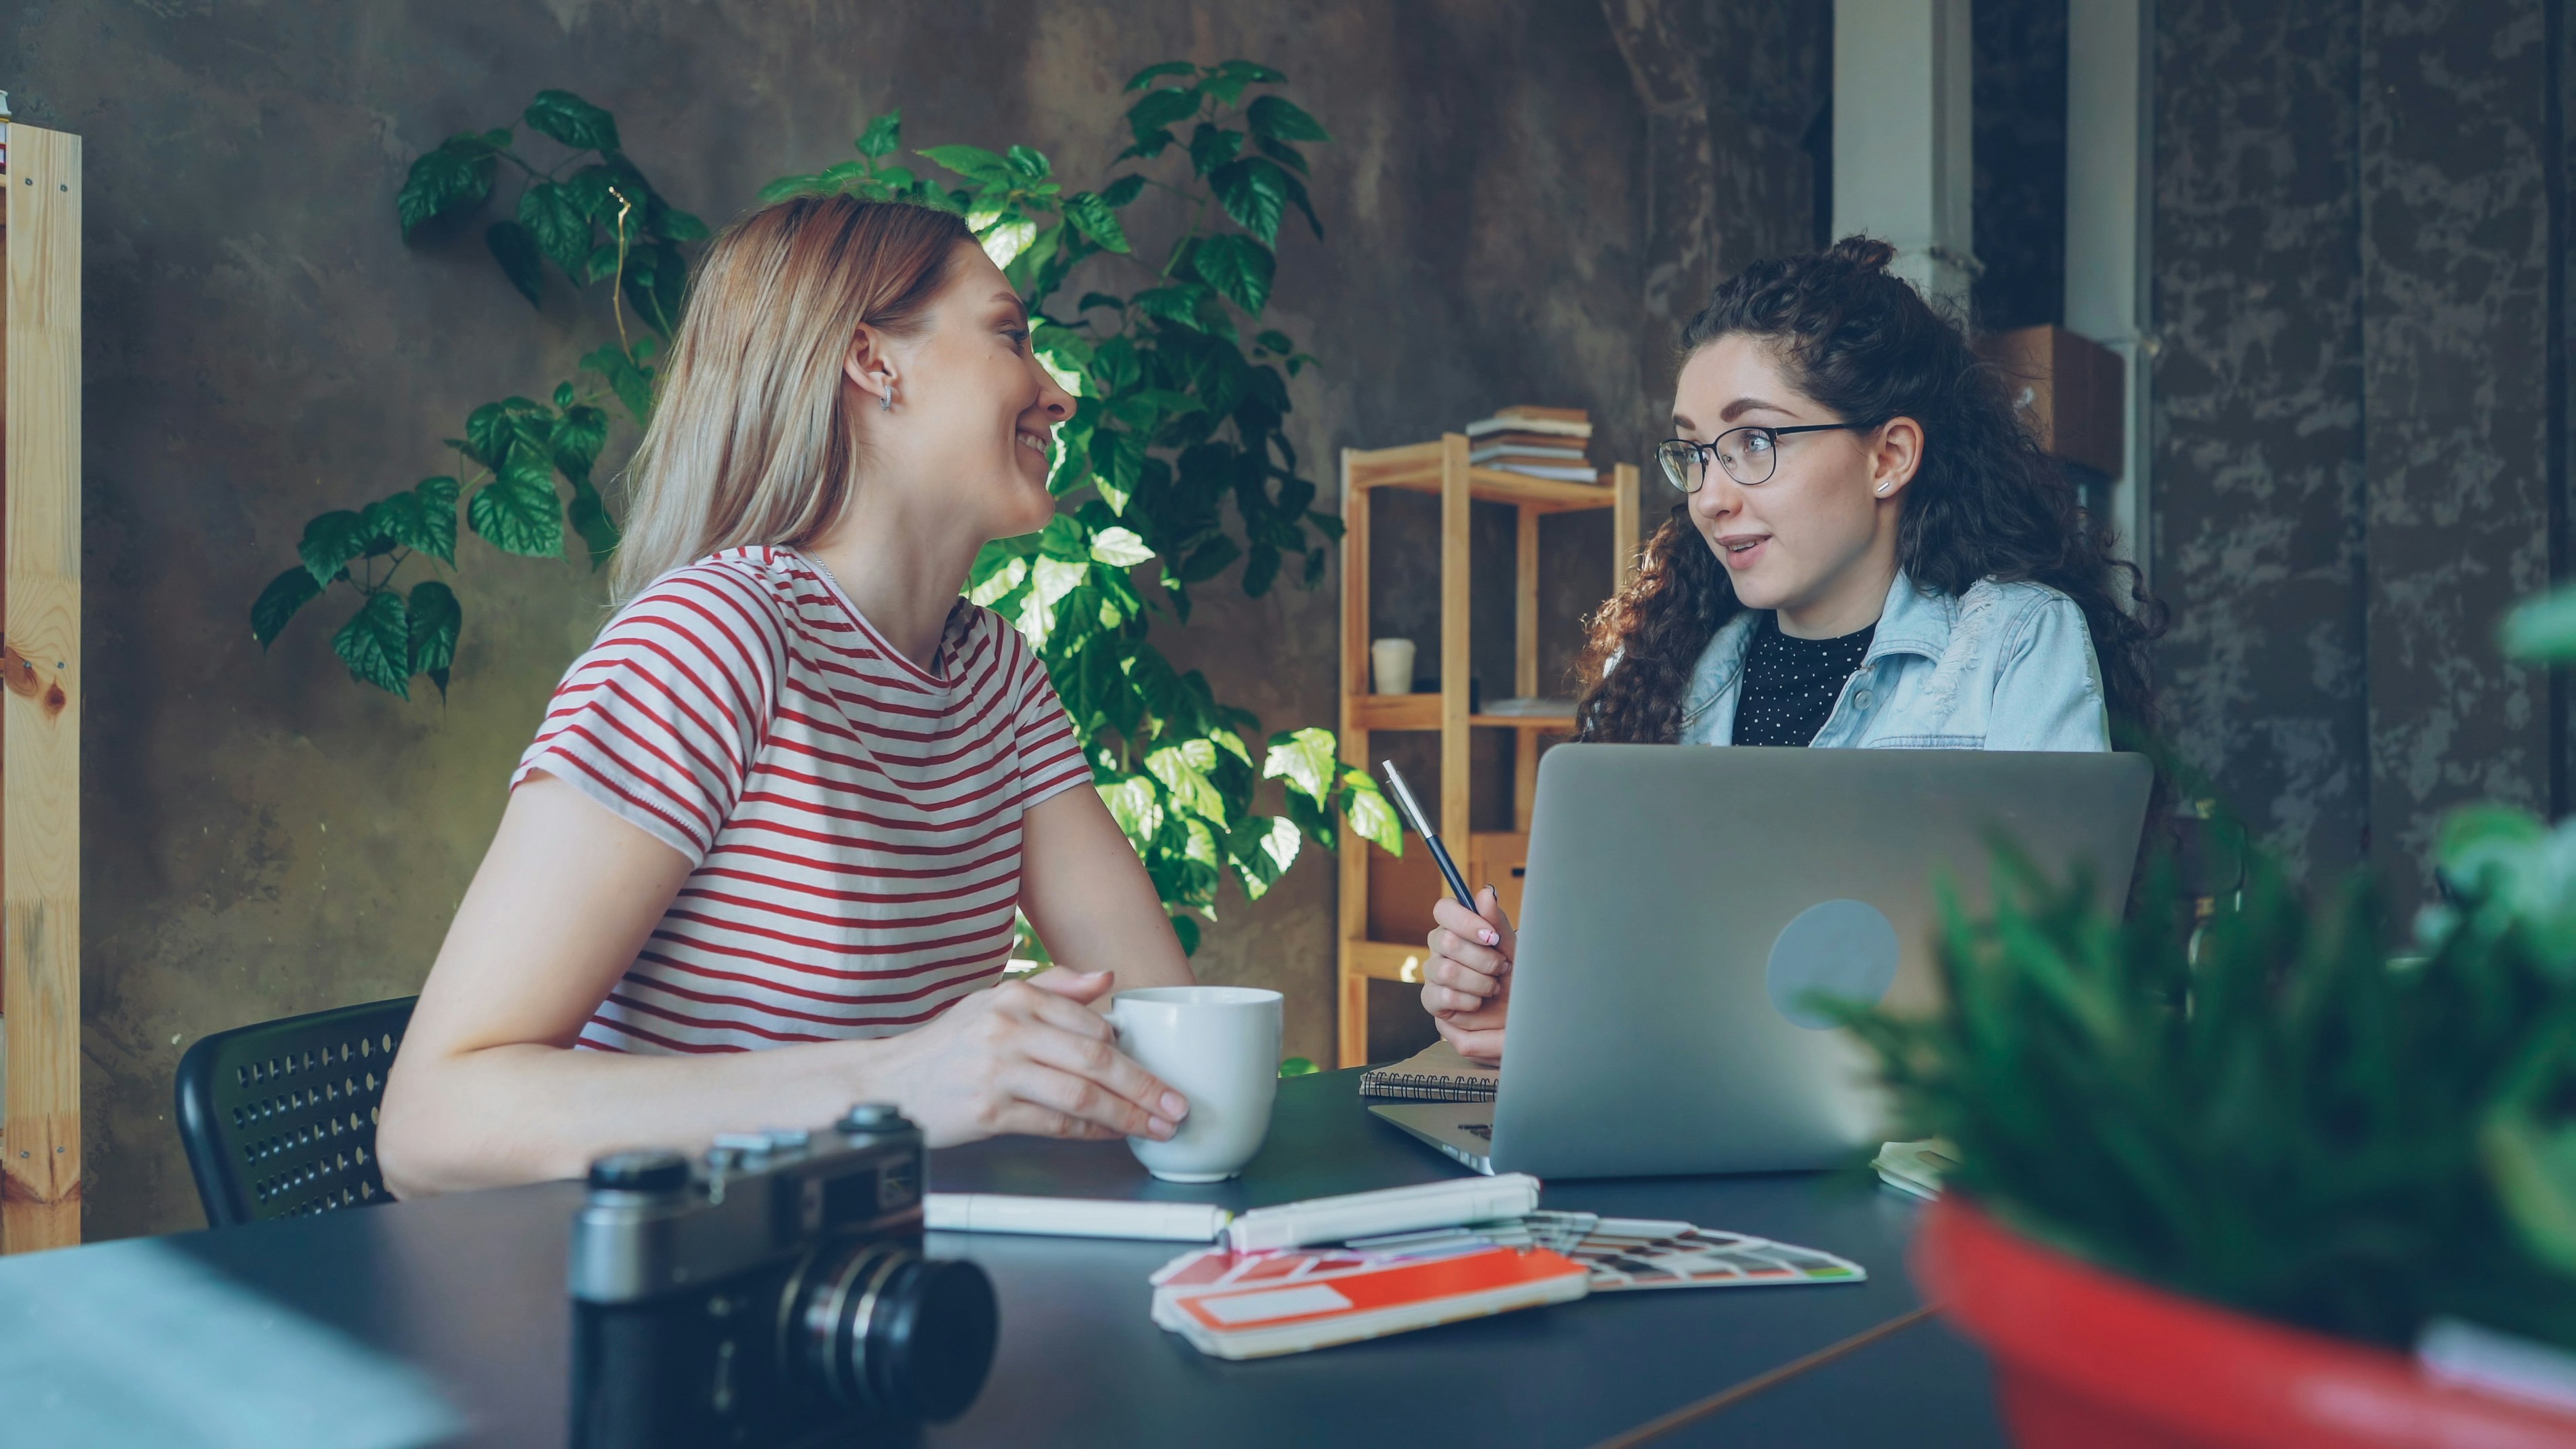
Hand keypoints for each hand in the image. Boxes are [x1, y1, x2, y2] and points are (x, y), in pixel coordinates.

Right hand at [870, 969, 1188, 1147]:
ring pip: (1082, 1095)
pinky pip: (1054, 1124)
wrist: (887, 1084)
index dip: (1133, 1054)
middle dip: (1145, 1086)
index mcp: (1015, 997)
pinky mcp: (989, 1111)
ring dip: (1128, 1115)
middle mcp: (1008, 1029)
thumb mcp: (993, 1001)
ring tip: (1156, 1126)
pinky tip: (1110, 1135)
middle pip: (1096, 1061)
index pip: (1093, 1025)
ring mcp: (998, 1071)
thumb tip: (1106, 977)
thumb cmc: (946, 1046)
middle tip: (1176, 1104)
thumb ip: (1053, 987)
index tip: (1160, 1071)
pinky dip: (1090, 1132)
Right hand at [1422, 887, 1512, 1064]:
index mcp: (1457, 925)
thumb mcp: (1510, 947)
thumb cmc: (1512, 973)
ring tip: (1493, 987)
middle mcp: (1440, 945)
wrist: (1514, 1009)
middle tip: (1501, 967)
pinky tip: (1479, 1001)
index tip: (1491, 937)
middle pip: (1447, 941)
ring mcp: (1433, 972)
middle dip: (1482, 958)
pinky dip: (1469, 1001)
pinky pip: (1443, 996)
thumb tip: (1486, 893)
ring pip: (1446, 971)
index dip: (1466, 921)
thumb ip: (1496, 921)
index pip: (1444, 910)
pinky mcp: (1432, 999)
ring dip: (1478, 982)